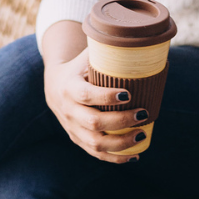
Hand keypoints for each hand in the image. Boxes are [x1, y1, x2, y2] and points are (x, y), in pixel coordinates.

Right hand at [43, 48, 147, 163]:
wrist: (55, 86)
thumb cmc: (79, 68)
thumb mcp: (86, 57)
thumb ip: (106, 51)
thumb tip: (140, 40)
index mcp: (68, 88)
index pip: (86, 95)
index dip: (106, 97)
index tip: (128, 94)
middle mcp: (68, 111)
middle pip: (94, 123)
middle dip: (121, 121)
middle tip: (143, 113)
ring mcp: (72, 129)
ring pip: (96, 143)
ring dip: (121, 142)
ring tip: (142, 134)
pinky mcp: (78, 140)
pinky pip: (97, 154)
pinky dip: (116, 158)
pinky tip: (135, 155)